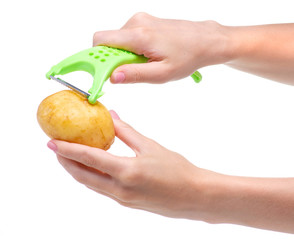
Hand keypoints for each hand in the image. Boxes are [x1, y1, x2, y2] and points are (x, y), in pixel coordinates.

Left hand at [47, 111, 293, 232]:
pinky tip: (94, 167)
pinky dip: (92, 177)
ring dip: (77, 170)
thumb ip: (127, 132)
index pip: (89, 158)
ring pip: (91, 184)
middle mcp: (119, 189)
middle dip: (66, 162)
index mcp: (126, 171)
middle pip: (83, 175)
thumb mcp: (150, 146)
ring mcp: (122, 199)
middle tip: (56, 149)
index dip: (68, 150)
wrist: (194, 195)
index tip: (51, 142)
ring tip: (69, 157)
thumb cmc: (176, 169)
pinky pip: (102, 189)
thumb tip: (112, 116)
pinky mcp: (126, 203)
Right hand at [93, 12, 230, 83]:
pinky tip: (150, 54)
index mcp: (138, 35)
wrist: (206, 40)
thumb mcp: (161, 74)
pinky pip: (128, 36)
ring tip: (148, 62)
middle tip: (133, 70)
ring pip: (118, 40)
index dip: (96, 58)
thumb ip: (134, 75)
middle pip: (107, 41)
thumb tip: (112, 77)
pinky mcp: (145, 21)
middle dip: (113, 59)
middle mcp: (137, 22)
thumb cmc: (188, 57)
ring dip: (126, 55)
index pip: (100, 41)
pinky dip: (133, 48)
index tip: (101, 72)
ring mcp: (141, 20)